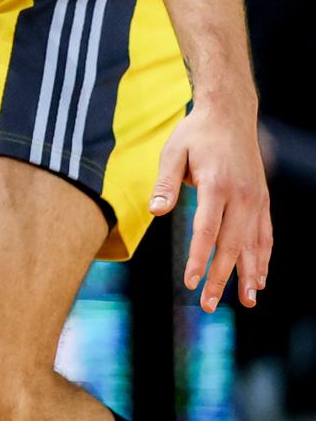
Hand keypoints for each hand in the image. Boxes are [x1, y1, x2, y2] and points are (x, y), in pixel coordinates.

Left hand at [150, 102, 272, 312]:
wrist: (230, 115)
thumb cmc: (195, 134)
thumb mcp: (172, 152)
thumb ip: (165, 184)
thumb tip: (155, 212)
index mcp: (217, 185)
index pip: (207, 230)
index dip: (200, 258)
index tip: (191, 282)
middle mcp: (242, 196)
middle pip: (232, 244)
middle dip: (222, 276)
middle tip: (210, 304)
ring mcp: (256, 199)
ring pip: (254, 244)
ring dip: (250, 274)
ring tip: (248, 303)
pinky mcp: (262, 200)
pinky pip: (265, 235)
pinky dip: (264, 258)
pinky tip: (260, 278)